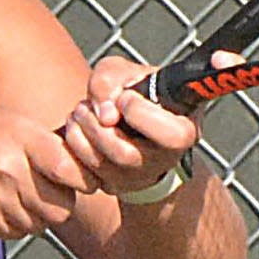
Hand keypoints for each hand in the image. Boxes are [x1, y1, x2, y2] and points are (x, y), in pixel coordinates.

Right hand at [0, 110, 97, 240]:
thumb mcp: (4, 123)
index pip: (72, 169)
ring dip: (35, 215)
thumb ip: (44, 142)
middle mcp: (8, 171)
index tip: (78, 178)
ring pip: (40, 225)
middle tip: (46, 190)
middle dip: (60, 203)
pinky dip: (12, 224)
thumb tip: (90, 157)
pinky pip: (14, 233)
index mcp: (19, 138)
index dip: (83, 179)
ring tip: (13, 193)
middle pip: (62, 208)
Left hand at [60, 51, 242, 197]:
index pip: (172, 135)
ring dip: (80, 136)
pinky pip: (88, 177)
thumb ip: (111, 78)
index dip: (138, 113)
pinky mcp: (117, 186)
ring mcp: (142, 177)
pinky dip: (74, 152)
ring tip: (77, 114)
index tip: (122, 97)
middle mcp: (166, 159)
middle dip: (96, 127)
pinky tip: (75, 131)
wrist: (134, 120)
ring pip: (105, 167)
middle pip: (127, 155)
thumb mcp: (125, 71)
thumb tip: (106, 115)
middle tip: (83, 106)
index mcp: (183, 129)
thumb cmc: (136, 92)